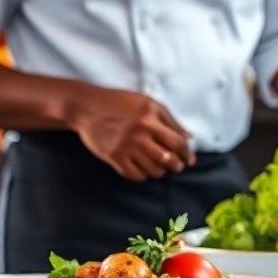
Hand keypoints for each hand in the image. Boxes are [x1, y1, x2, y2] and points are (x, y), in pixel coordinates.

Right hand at [68, 85, 194, 180]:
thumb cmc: (120, 102)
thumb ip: (170, 121)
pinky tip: (143, 168)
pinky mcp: (114, 157)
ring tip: (159, 165)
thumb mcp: (148, 104)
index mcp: (150, 120)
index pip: (177, 143)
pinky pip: (135, 175)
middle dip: (176, 165)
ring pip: (153, 170)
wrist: (87, 107)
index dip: (187, 154)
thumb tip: (189, 137)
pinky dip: (143, 175)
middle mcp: (139, 135)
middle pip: (167, 160)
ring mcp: (126, 148)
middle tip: (176, 165)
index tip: (189, 160)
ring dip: (160, 171)